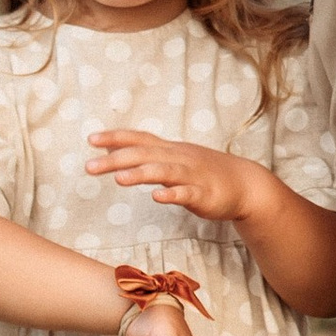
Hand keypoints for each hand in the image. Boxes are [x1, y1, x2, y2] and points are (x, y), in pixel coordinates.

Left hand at [84, 132, 265, 230]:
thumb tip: (117, 152)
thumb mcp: (177, 158)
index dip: (116, 138)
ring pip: (163, 172)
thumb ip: (149, 155)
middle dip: (116, 159)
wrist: (246, 184)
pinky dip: (172, 194)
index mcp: (170, 150)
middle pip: (144, 155)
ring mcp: (192, 175)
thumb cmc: (206, 172)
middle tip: (89, 166)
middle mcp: (179, 158)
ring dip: (140, 174)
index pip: (140, 138)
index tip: (91, 139)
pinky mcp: (204, 194)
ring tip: (118, 178)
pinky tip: (157, 197)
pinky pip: (186, 193)